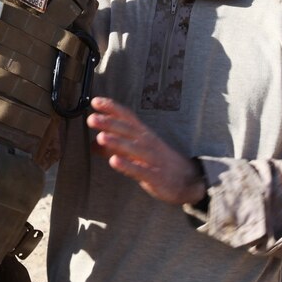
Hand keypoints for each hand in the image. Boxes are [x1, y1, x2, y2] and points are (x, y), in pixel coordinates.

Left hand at [86, 97, 205, 204]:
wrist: (189, 180)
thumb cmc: (158, 162)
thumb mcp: (136, 152)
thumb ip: (113, 147)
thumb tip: (92, 145)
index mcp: (143, 134)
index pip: (127, 117)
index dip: (112, 108)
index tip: (96, 101)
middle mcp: (147, 143)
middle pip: (128, 130)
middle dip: (110, 123)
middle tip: (92, 118)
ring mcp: (152, 159)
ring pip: (133, 148)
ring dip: (117, 142)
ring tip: (100, 137)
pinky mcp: (155, 176)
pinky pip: (140, 170)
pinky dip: (127, 165)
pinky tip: (114, 162)